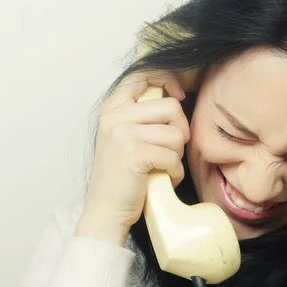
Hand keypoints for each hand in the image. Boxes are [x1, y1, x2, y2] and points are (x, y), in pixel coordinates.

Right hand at [75, 69, 190, 245]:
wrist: (106, 211)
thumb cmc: (123, 176)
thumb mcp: (125, 136)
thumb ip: (142, 115)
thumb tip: (175, 97)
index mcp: (113, 108)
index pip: (143, 75)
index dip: (167, 79)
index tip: (179, 95)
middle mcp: (115, 117)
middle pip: (172, 107)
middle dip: (181, 131)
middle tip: (170, 150)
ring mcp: (123, 134)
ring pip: (176, 135)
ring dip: (177, 156)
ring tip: (163, 167)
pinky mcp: (134, 154)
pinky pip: (173, 157)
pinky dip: (175, 173)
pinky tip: (162, 179)